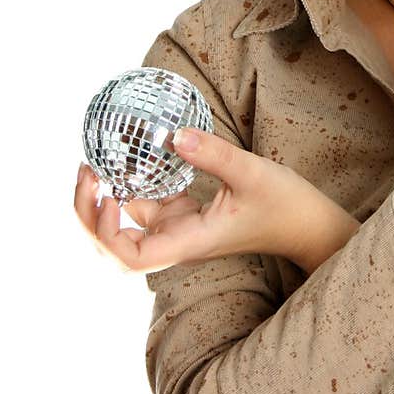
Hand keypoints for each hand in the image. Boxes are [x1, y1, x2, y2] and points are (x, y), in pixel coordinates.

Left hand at [74, 130, 326, 274]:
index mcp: (188, 242)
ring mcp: (179, 228)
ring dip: (104, 199)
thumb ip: (213, 154)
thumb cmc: (286, 207)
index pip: (130, 257)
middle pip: (115, 246)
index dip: (105, 232)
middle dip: (89, 214)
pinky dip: (131, 185)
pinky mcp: (186, 214)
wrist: (308, 224)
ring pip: (126, 223)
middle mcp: (177, 240)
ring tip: (93, 164)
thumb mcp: (253, 174)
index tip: (104, 194)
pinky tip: (127, 158)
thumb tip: (173, 135)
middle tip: (85, 172)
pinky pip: (147, 204)